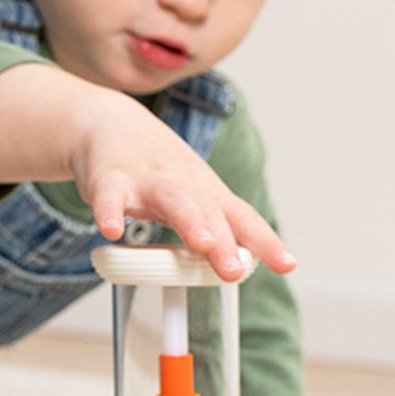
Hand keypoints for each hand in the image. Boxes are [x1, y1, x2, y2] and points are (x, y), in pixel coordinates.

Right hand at [70, 91, 295, 281]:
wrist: (111, 124)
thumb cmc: (158, 168)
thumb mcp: (194, 196)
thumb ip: (215, 230)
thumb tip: (239, 271)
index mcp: (207, 195)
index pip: (243, 219)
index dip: (264, 242)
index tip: (285, 265)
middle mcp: (183, 186)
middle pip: (209, 213)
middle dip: (224, 242)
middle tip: (234, 270)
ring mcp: (147, 181)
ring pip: (172, 200)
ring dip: (189, 221)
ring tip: (201, 243)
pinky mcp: (109, 179)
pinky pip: (109, 198)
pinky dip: (110, 213)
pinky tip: (111, 231)